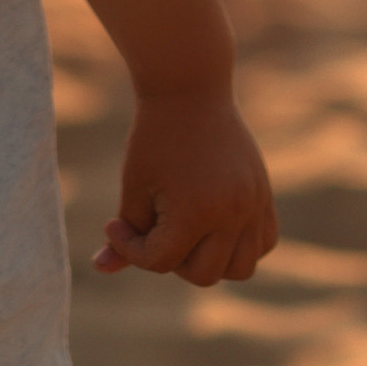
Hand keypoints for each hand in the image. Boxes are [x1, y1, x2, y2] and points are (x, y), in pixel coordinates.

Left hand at [95, 92, 276, 285]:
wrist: (190, 89)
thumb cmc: (155, 137)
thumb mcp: (134, 187)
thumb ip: (127, 234)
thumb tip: (102, 269)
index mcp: (196, 211)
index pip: (162, 262)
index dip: (131, 248)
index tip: (115, 223)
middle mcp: (233, 213)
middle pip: (204, 276)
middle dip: (172, 260)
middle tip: (154, 228)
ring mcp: (255, 205)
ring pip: (241, 268)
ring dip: (211, 261)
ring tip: (185, 232)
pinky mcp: (264, 196)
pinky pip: (263, 243)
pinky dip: (240, 247)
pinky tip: (212, 226)